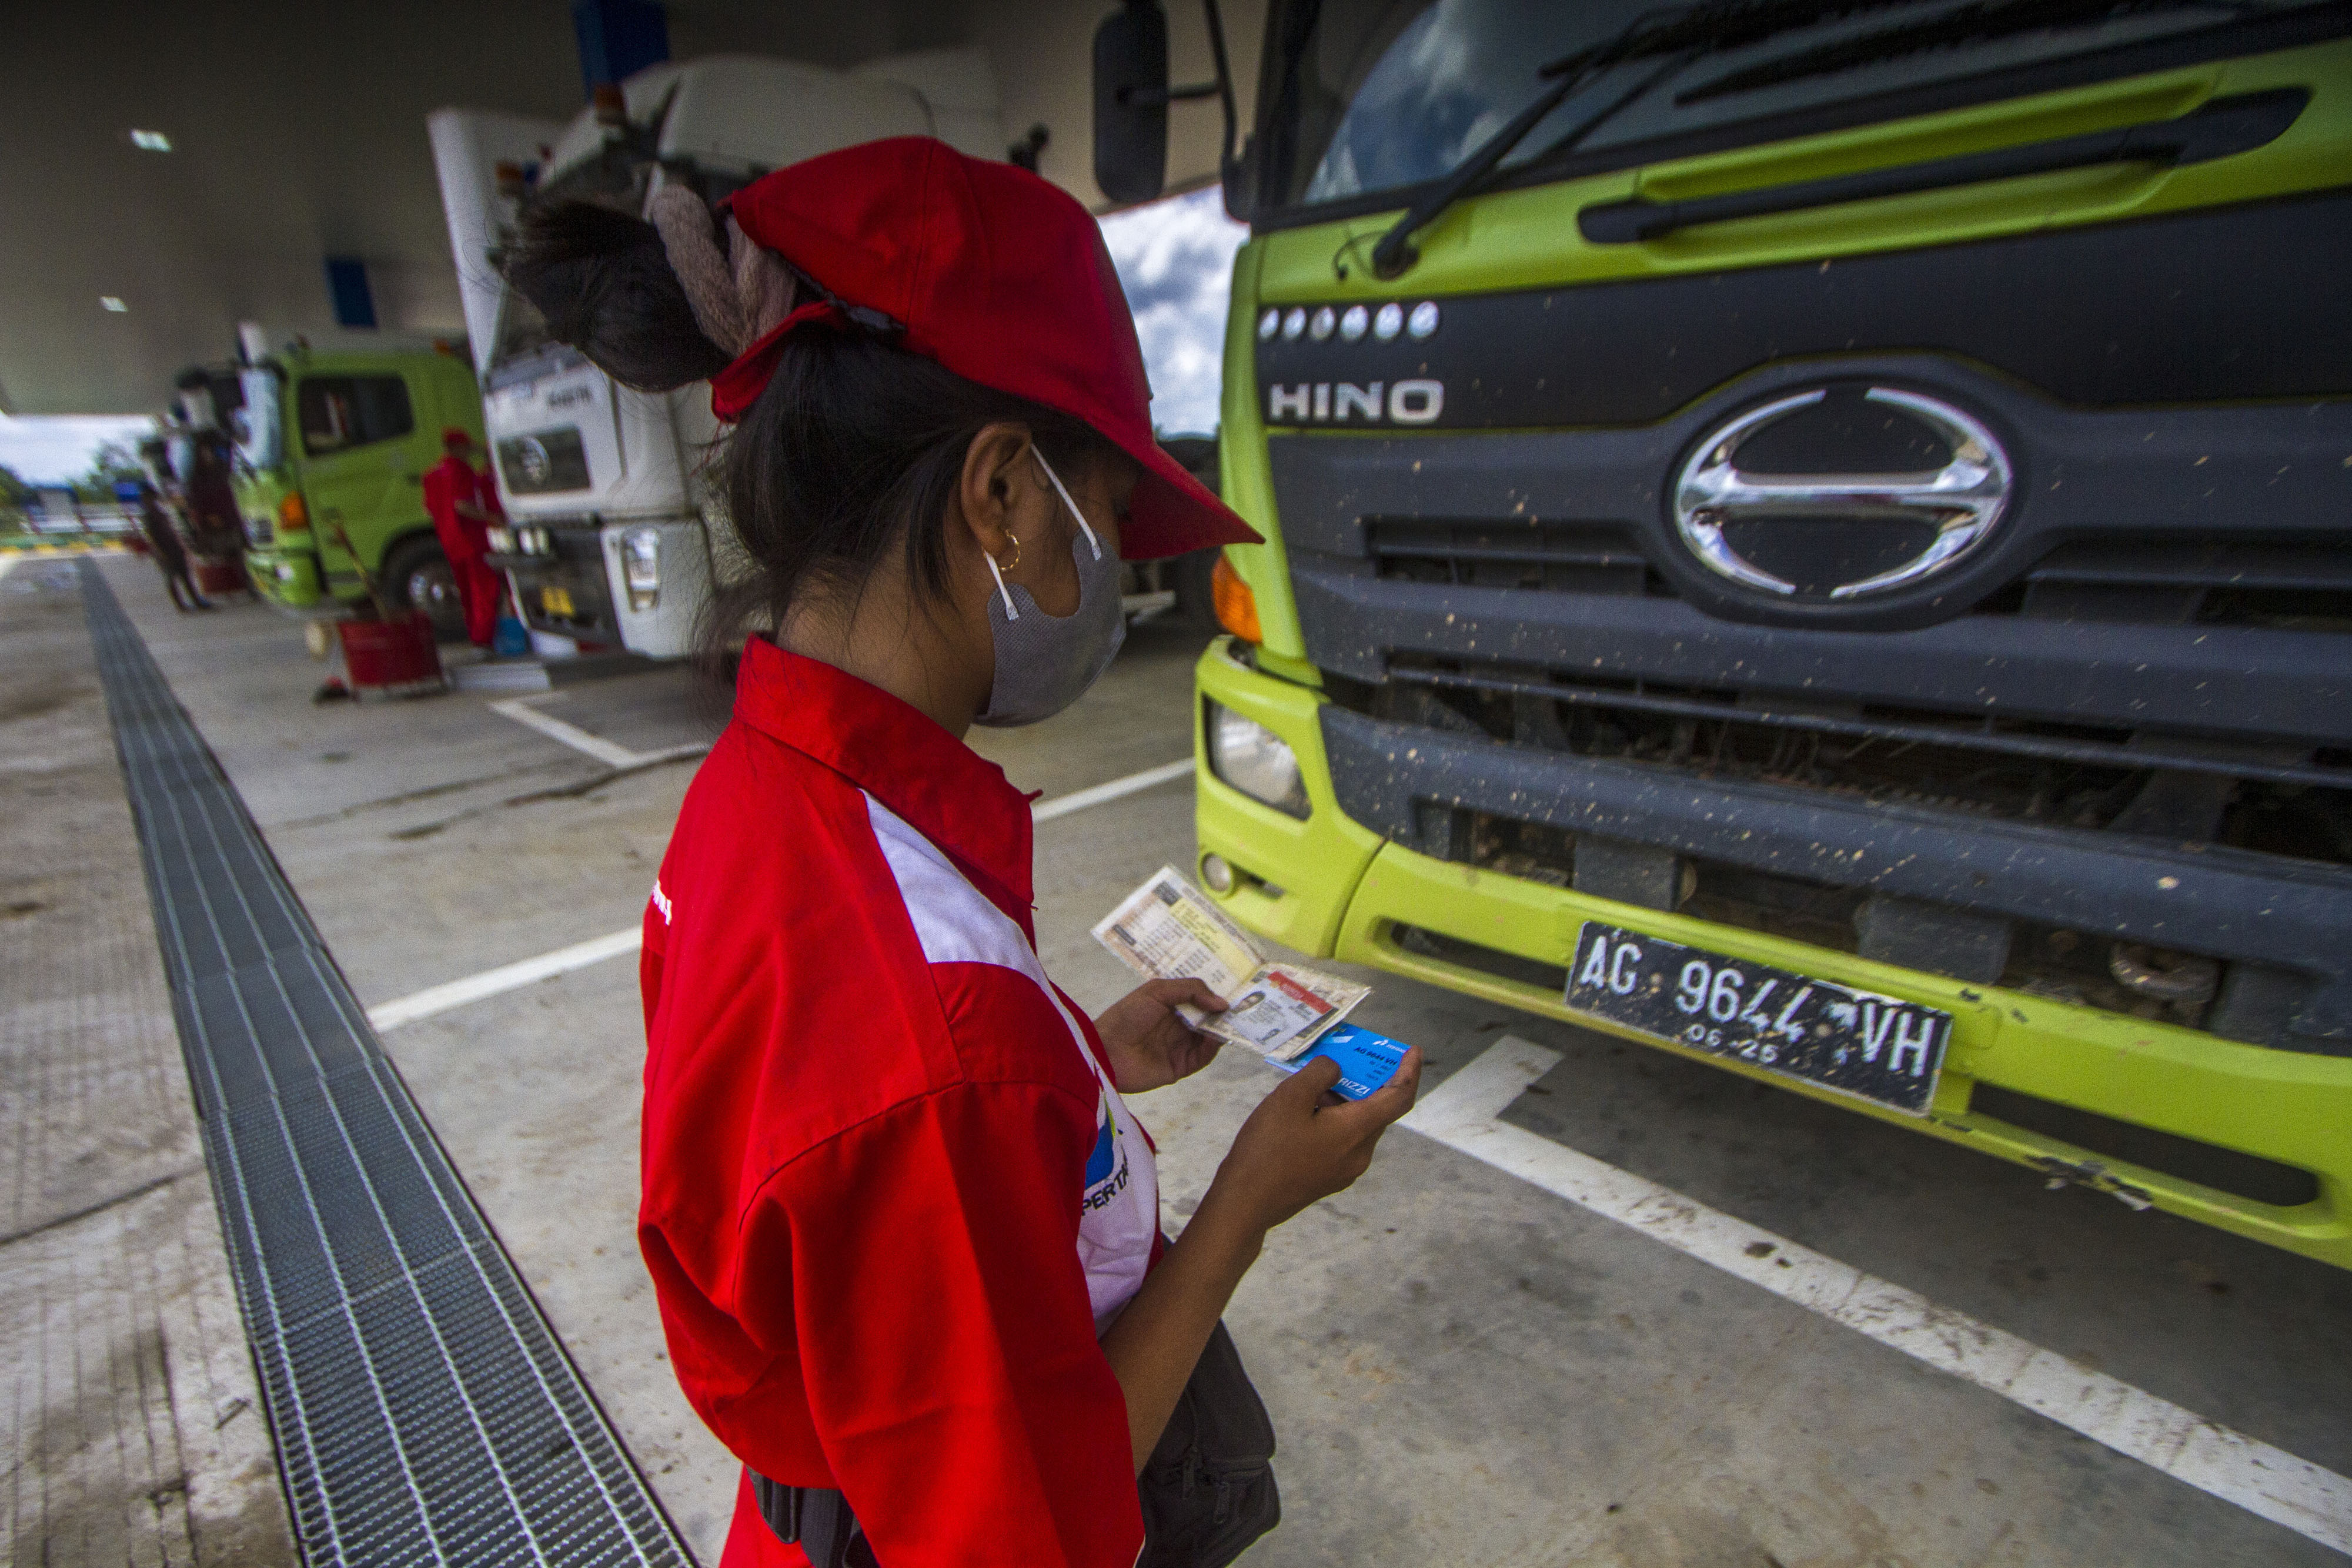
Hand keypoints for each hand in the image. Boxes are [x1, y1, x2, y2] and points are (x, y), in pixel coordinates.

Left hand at [1095, 978, 1226, 1093]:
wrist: (1105, 1050)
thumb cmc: (1126, 1015)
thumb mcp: (1156, 991)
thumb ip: (1190, 990)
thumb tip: (1221, 1002)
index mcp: (1171, 1006)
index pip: (1200, 999)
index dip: (1216, 995)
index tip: (1237, 990)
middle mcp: (1178, 1026)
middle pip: (1208, 1019)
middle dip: (1223, 1013)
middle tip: (1245, 1006)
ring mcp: (1179, 1047)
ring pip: (1209, 1038)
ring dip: (1221, 1030)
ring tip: (1233, 1020)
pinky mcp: (1180, 1067)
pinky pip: (1202, 1058)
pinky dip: (1212, 1047)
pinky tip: (1216, 1036)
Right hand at [1199, 1048, 1422, 1233]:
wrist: (1245, 1203)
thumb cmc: (1267, 1149)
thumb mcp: (1290, 1097)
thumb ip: (1320, 1073)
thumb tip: (1336, 1069)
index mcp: (1357, 1131)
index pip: (1399, 1098)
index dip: (1409, 1071)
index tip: (1412, 1050)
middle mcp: (1360, 1153)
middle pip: (1376, 1109)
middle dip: (1366, 1079)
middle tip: (1347, 1054)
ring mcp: (1345, 1169)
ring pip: (1356, 1124)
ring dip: (1344, 1099)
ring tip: (1315, 1079)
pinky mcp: (1329, 1177)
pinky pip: (1341, 1140)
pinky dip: (1334, 1117)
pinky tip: (1306, 1108)